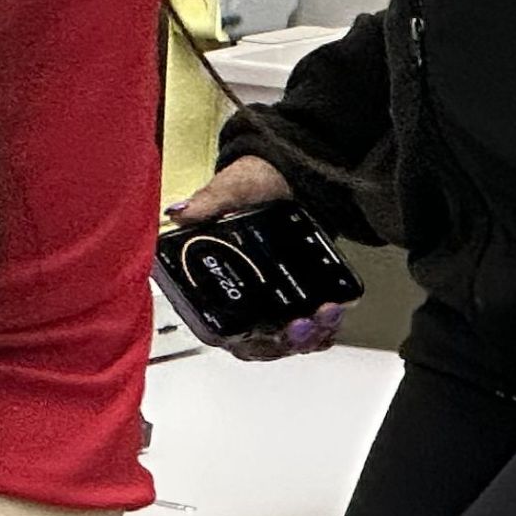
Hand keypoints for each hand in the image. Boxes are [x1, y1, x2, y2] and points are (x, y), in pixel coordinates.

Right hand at [168, 157, 348, 362]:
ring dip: (310, 336)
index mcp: (218, 282)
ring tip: (327, 313)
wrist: (291, 172)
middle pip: (261, 344)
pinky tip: (335, 311)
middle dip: (284, 341)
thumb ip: (207, 203)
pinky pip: (313, 328)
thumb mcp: (231, 189)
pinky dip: (326, 327)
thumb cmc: (254, 182)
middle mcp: (244, 299)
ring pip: (288, 340)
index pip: (224, 330)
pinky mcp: (301, 297)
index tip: (265, 331)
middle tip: (301, 324)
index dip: (245, 340)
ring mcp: (274, 302)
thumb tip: (179, 213)